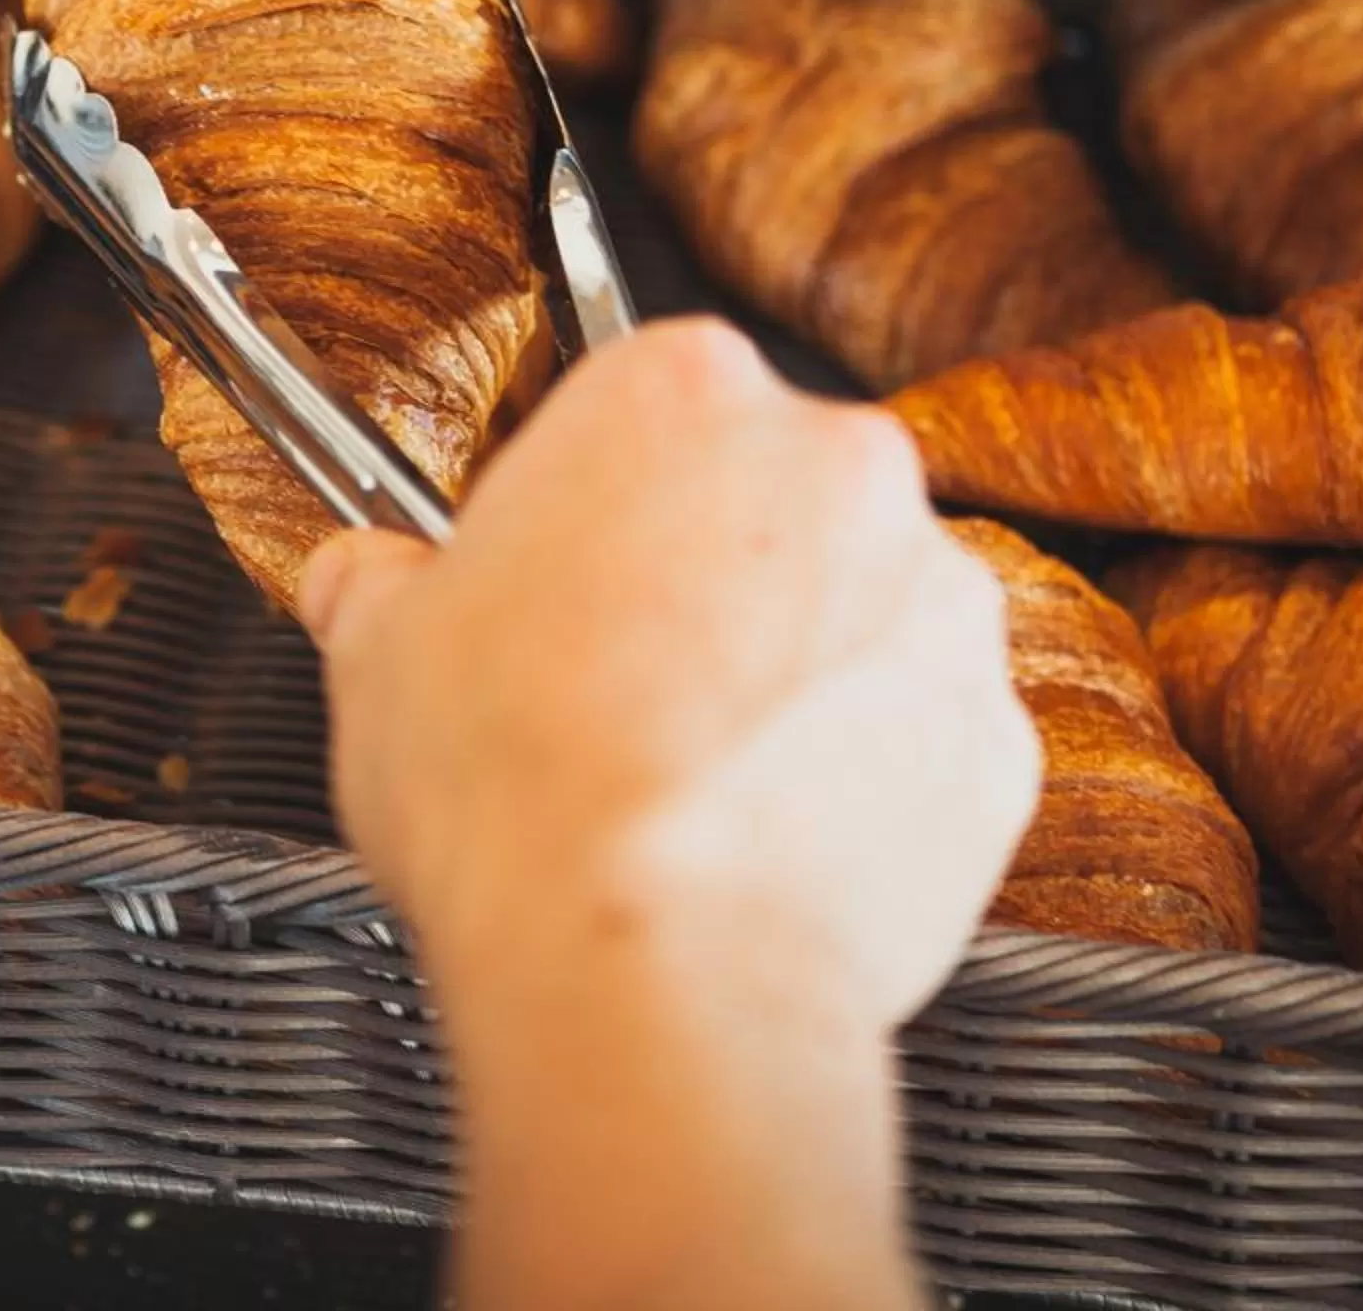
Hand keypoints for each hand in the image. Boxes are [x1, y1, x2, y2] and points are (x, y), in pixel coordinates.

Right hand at [299, 317, 1038, 1035]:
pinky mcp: (996, 740)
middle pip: (767, 498)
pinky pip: (920, 742)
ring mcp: (938, 603)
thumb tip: (366, 579)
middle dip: (706, 579)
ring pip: (857, 617)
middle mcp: (837, 467)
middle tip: (615, 684)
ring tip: (690, 783)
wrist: (646, 969)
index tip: (556, 575)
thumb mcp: (377, 653)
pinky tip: (765, 842)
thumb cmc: (518, 791)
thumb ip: (381, 584)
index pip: (640, 406)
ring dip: (793, 677)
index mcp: (681, 393)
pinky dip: (862, 783)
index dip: (587, 504)